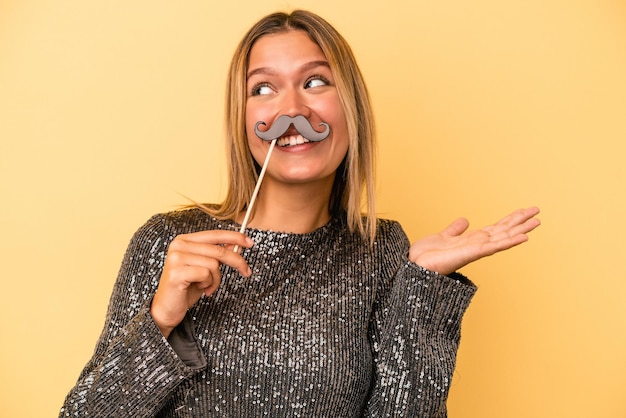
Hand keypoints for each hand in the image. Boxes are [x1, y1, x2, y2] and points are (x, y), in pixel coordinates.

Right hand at [150, 230, 253, 337]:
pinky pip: (206, 274)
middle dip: (236, 262)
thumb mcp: (205, 268)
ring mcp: (176, 258)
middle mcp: (178, 245)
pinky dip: (209, 284)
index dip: (235, 237)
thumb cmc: (187, 287)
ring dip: (217, 279)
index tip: (250, 242)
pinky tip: (202, 290)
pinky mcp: (176, 273)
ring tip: (209, 287)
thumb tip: (237, 244)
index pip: (214, 234)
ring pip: (213, 264)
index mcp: (184, 240)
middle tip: (246, 272)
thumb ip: (217, 254)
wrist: (167, 308)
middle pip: (218, 250)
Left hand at [409, 207, 540, 275]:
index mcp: (472, 240)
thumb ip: (454, 230)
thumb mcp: (442, 237)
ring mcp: (476, 250)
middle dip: (520, 222)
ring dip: (520, 230)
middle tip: (538, 212)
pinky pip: (493, 247)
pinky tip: (523, 237)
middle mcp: (477, 245)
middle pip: (504, 231)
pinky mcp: (471, 254)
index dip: (510, 219)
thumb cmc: (426, 256)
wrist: (414, 265)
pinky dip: (509, 242)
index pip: (496, 228)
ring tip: (537, 221)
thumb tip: (465, 221)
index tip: (524, 211)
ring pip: (503, 237)